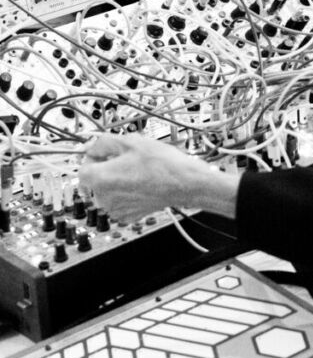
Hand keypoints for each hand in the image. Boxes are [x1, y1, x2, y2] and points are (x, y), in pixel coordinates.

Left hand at [79, 132, 238, 223]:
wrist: (185, 183)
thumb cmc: (161, 163)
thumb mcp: (130, 141)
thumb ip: (103, 142)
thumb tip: (91, 145)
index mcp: (99, 179)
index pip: (83, 167)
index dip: (94, 157)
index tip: (106, 153)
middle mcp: (103, 198)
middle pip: (95, 179)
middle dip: (107, 168)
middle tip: (129, 160)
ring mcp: (115, 209)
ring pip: (107, 191)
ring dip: (117, 181)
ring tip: (138, 171)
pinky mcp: (127, 216)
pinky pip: (119, 201)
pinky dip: (126, 194)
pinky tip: (142, 184)